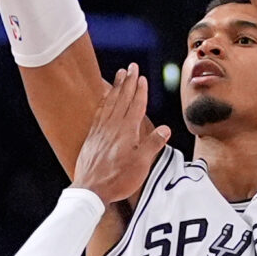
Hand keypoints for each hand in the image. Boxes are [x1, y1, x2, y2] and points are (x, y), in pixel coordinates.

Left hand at [71, 66, 170, 207]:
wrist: (90, 189)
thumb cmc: (117, 179)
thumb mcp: (141, 164)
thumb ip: (153, 144)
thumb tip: (166, 129)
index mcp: (127, 132)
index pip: (135, 106)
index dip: (140, 91)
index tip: (142, 77)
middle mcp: (113, 127)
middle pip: (122, 99)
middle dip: (128, 82)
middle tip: (131, 66)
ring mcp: (101, 130)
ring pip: (110, 102)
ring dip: (116, 87)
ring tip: (120, 73)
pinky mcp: (92, 136)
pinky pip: (99, 112)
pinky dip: (104, 100)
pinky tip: (105, 96)